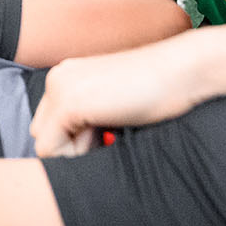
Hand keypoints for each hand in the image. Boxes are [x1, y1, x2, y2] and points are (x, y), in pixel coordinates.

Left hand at [30, 40, 210, 156]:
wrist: (183, 70)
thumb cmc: (158, 91)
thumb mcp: (111, 103)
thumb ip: (87, 117)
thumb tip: (71, 149)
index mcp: (67, 76)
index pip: (49, 125)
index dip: (75, 140)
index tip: (105, 134)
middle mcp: (57, 78)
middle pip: (42, 135)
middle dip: (71, 146)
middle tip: (107, 134)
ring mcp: (60, 88)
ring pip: (45, 144)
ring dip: (75, 151)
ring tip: (109, 131)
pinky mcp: (69, 103)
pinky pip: (51, 150)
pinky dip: (78, 154)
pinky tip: (107, 133)